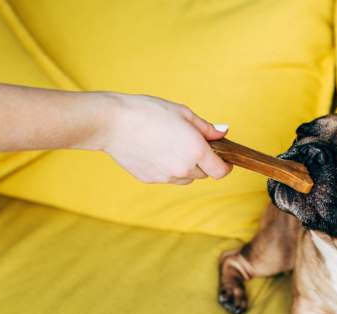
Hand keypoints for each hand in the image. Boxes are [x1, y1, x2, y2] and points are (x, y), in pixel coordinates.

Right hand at [97, 93, 231, 183]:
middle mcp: (184, 168)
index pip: (221, 171)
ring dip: (186, 167)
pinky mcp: (151, 180)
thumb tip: (223, 133)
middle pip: (204, 174)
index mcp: (196, 151)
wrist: (112, 123)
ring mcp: (166, 177)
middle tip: (190, 142)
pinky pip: (168, 177)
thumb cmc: (148, 112)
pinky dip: (168, 168)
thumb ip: (206, 128)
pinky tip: (155, 150)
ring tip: (171, 145)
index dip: (225, 165)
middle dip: (203, 162)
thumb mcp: (183, 113)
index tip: (222, 157)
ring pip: (186, 178)